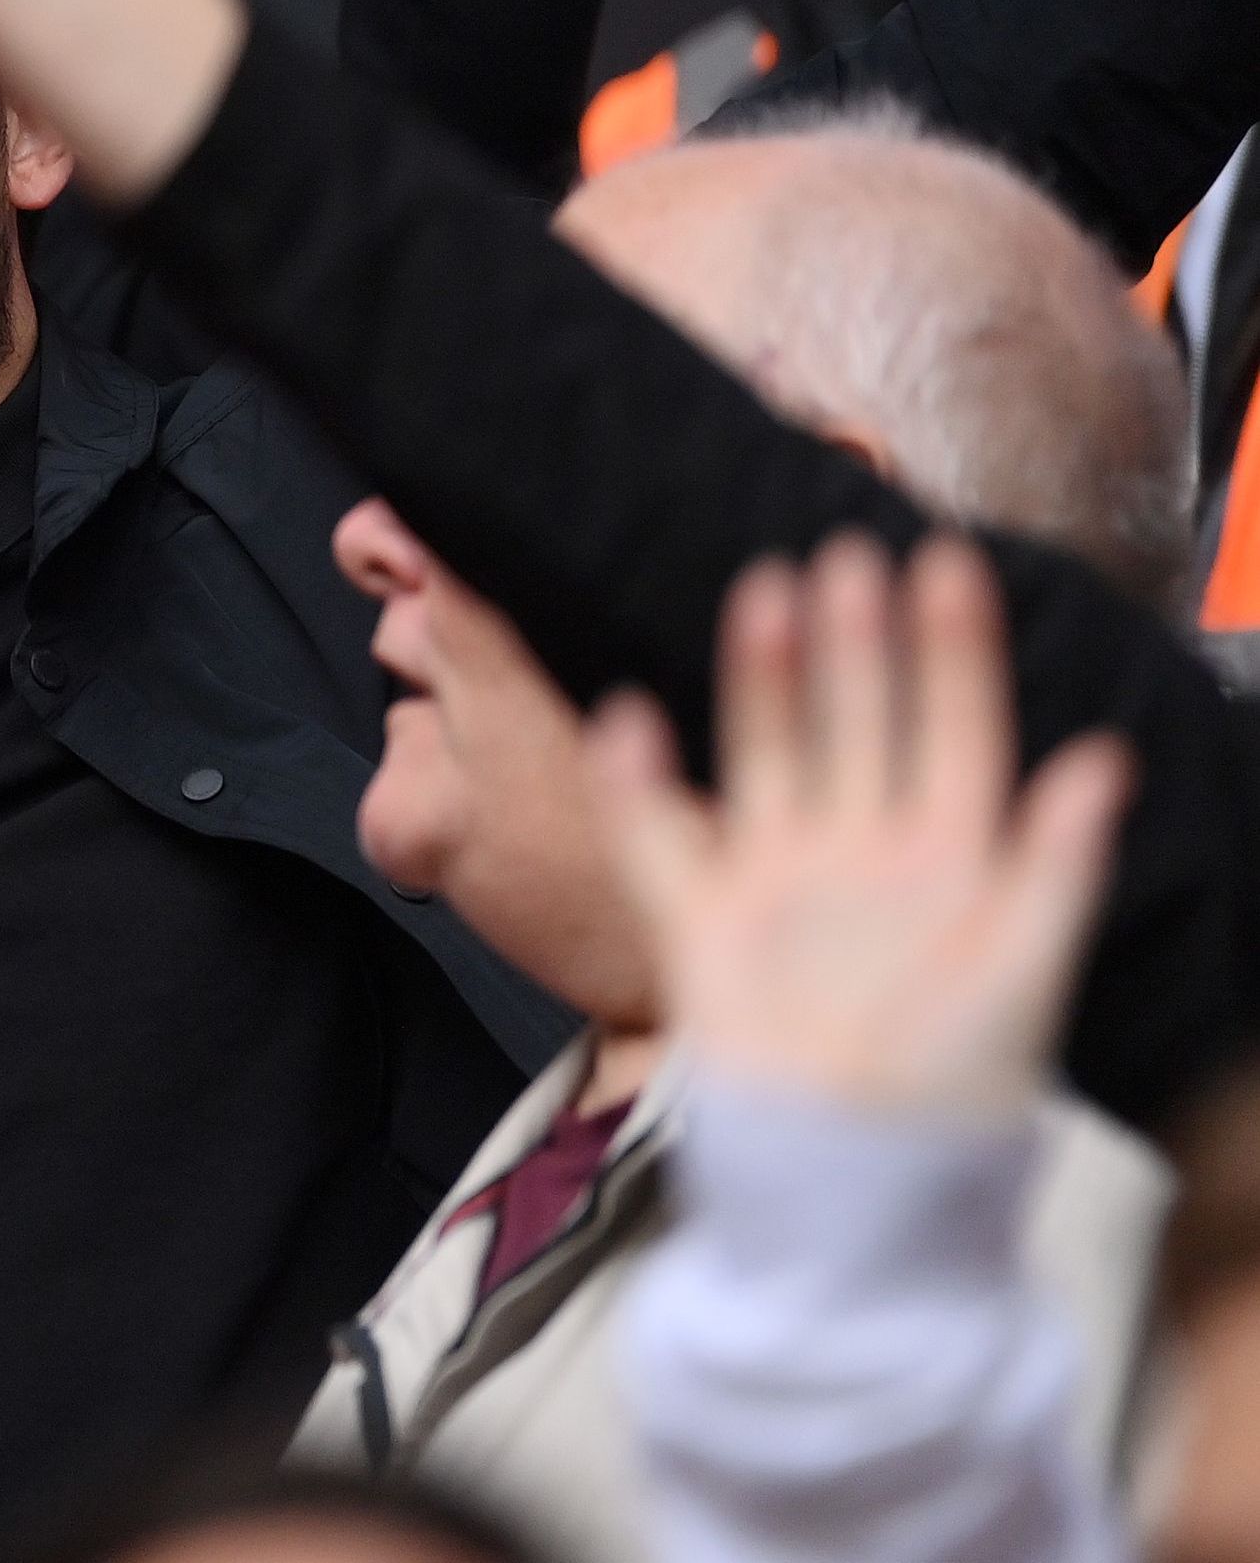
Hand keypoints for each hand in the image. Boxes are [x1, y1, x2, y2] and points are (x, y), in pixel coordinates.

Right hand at [590, 532, 1133, 1120]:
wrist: (853, 1180)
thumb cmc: (957, 1085)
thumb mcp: (1028, 971)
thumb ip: (1059, 866)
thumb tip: (1105, 759)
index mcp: (955, 862)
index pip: (958, 731)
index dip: (954, 650)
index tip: (944, 562)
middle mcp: (867, 854)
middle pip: (860, 722)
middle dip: (858, 639)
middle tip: (849, 550)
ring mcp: (782, 881)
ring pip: (770, 751)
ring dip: (765, 675)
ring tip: (766, 591)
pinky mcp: (705, 924)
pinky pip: (658, 839)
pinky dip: (636, 783)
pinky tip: (627, 720)